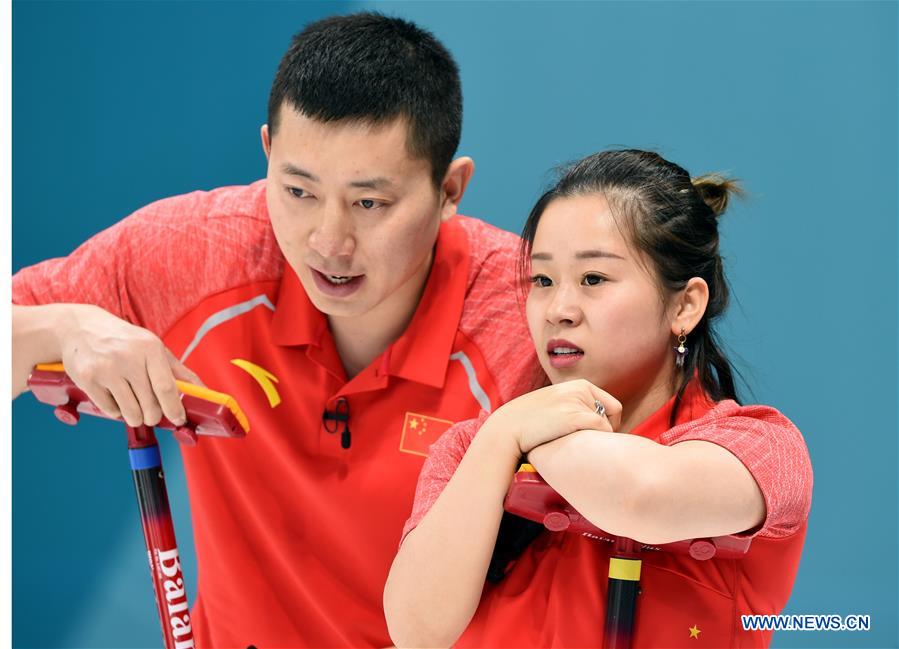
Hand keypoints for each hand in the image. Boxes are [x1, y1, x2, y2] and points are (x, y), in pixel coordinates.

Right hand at [56, 304, 202, 426]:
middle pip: (150, 406)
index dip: (175, 410)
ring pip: (131, 414)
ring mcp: (107, 369)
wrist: (79, 327)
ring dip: (135, 416)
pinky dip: (116, 411)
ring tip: (133, 404)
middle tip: (152, 412)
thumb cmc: (124, 340)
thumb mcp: (153, 347)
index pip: (167, 388)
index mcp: (150, 348)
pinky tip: (114, 395)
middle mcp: (128, 358)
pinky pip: (111, 411)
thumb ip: (179, 371)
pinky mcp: (88, 379)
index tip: (179, 420)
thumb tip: (203, 392)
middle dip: (154, 416)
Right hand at [485, 379, 621, 453]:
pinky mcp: (574, 415)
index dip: (609, 424)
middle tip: (589, 445)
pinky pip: (603, 431)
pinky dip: (598, 442)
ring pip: (608, 425)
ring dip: (598, 438)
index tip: (597, 438)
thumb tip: (598, 425)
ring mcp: (577, 401)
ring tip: (578, 446)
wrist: (507, 428)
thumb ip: (576, 408)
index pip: (612, 405)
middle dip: (605, 432)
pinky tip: (580, 448)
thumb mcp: (556, 405)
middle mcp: (580, 389)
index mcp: (578, 384)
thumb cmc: (530, 423)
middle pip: (613, 415)